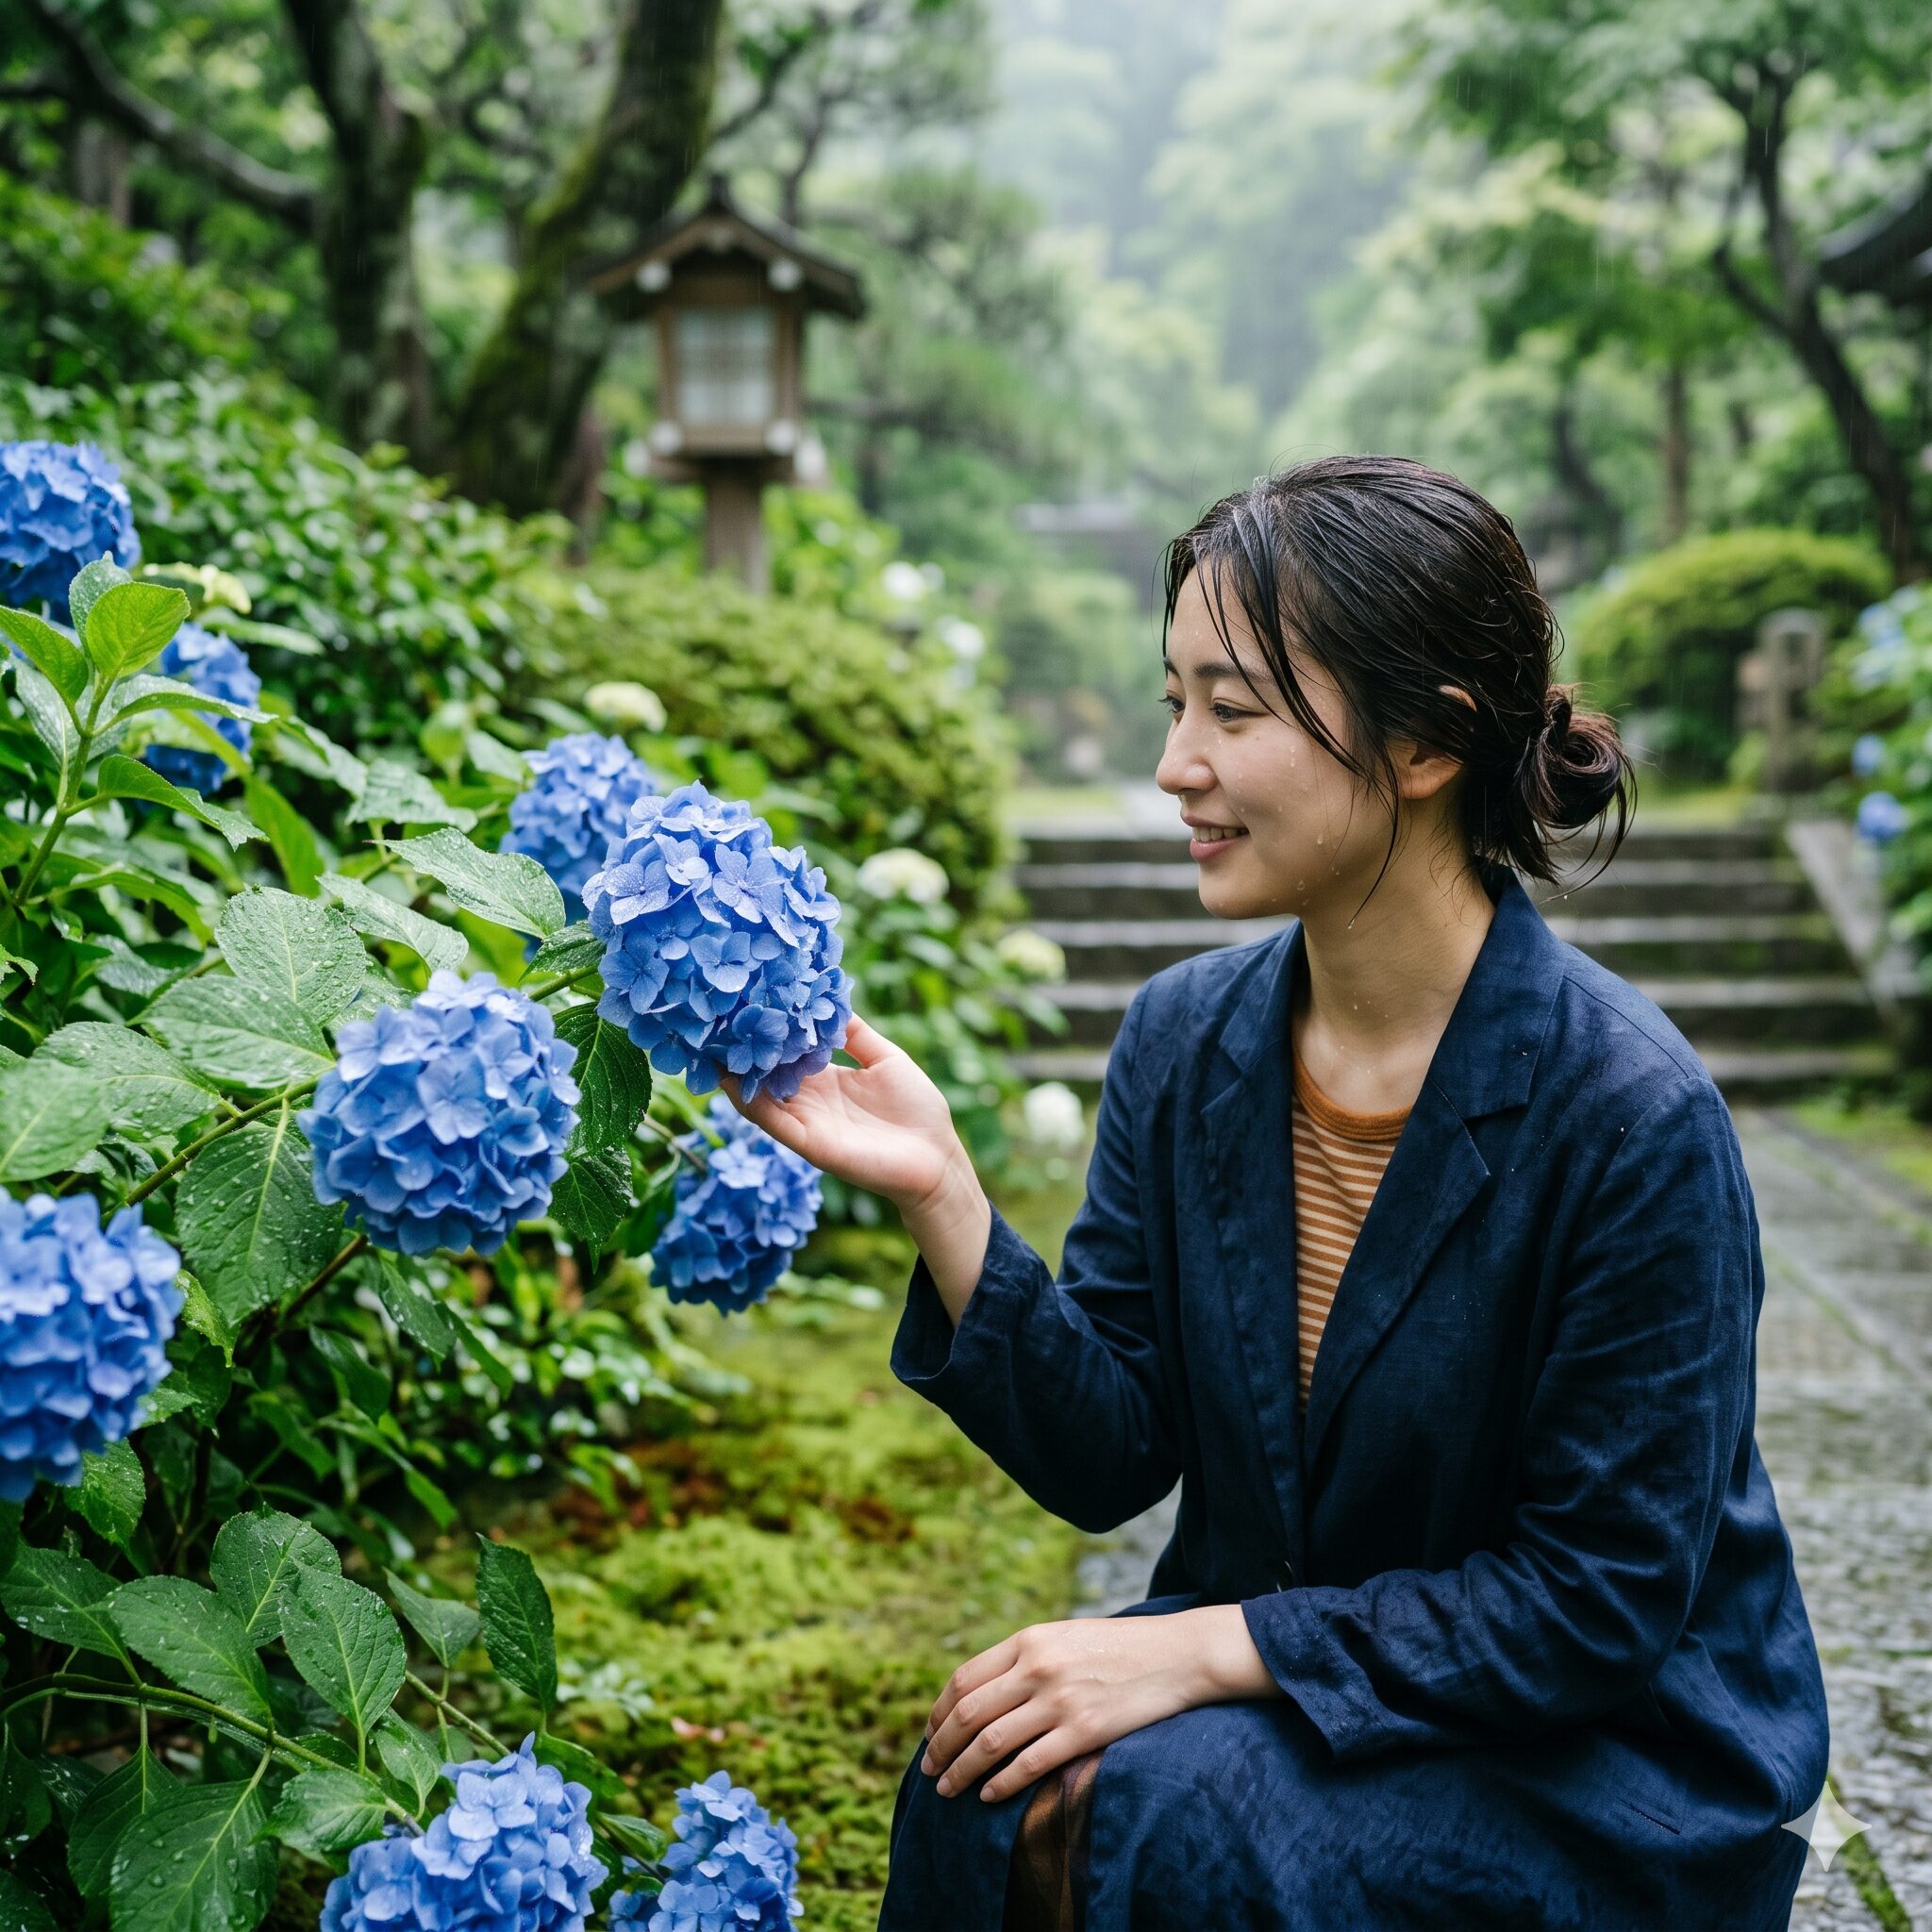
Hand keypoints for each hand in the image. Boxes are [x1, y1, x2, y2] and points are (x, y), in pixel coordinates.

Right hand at [726, 1013, 963, 1208]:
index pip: (785, 1051)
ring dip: (733, 1073)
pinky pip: (773, 1122)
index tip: (743, 1000)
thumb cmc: (917, 1109)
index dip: (766, 1028)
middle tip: (711, 1018)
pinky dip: (750, 1102)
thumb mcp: (886, 1058)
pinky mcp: (811, 1144)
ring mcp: (807, 1122)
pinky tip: (729, 1081)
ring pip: (758, 1096)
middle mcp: (809, 1100)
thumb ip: (856, 1033)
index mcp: (825, 1079)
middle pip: (764, 1072)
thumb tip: (829, 998)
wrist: (937, 1158)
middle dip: (739, 1048)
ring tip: (708, 1045)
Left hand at [918, 1613, 1221, 1804]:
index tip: (930, 1733)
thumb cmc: (1118, 1647)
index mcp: (1029, 1640)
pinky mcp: (1085, 1731)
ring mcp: (1061, 1701)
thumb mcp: (1064, 1636)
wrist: (1177, 1654)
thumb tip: (982, 1693)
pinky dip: (1001, 1783)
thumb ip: (1025, 1658)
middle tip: (929, 1769)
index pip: (965, 1679)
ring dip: (962, 1770)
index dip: (939, 1711)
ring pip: (991, 1743)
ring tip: (948, 1790)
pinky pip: (1029, 1765)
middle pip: (970, 1713)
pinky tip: (989, 1795)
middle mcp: (1038, 1668)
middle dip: (941, 1746)